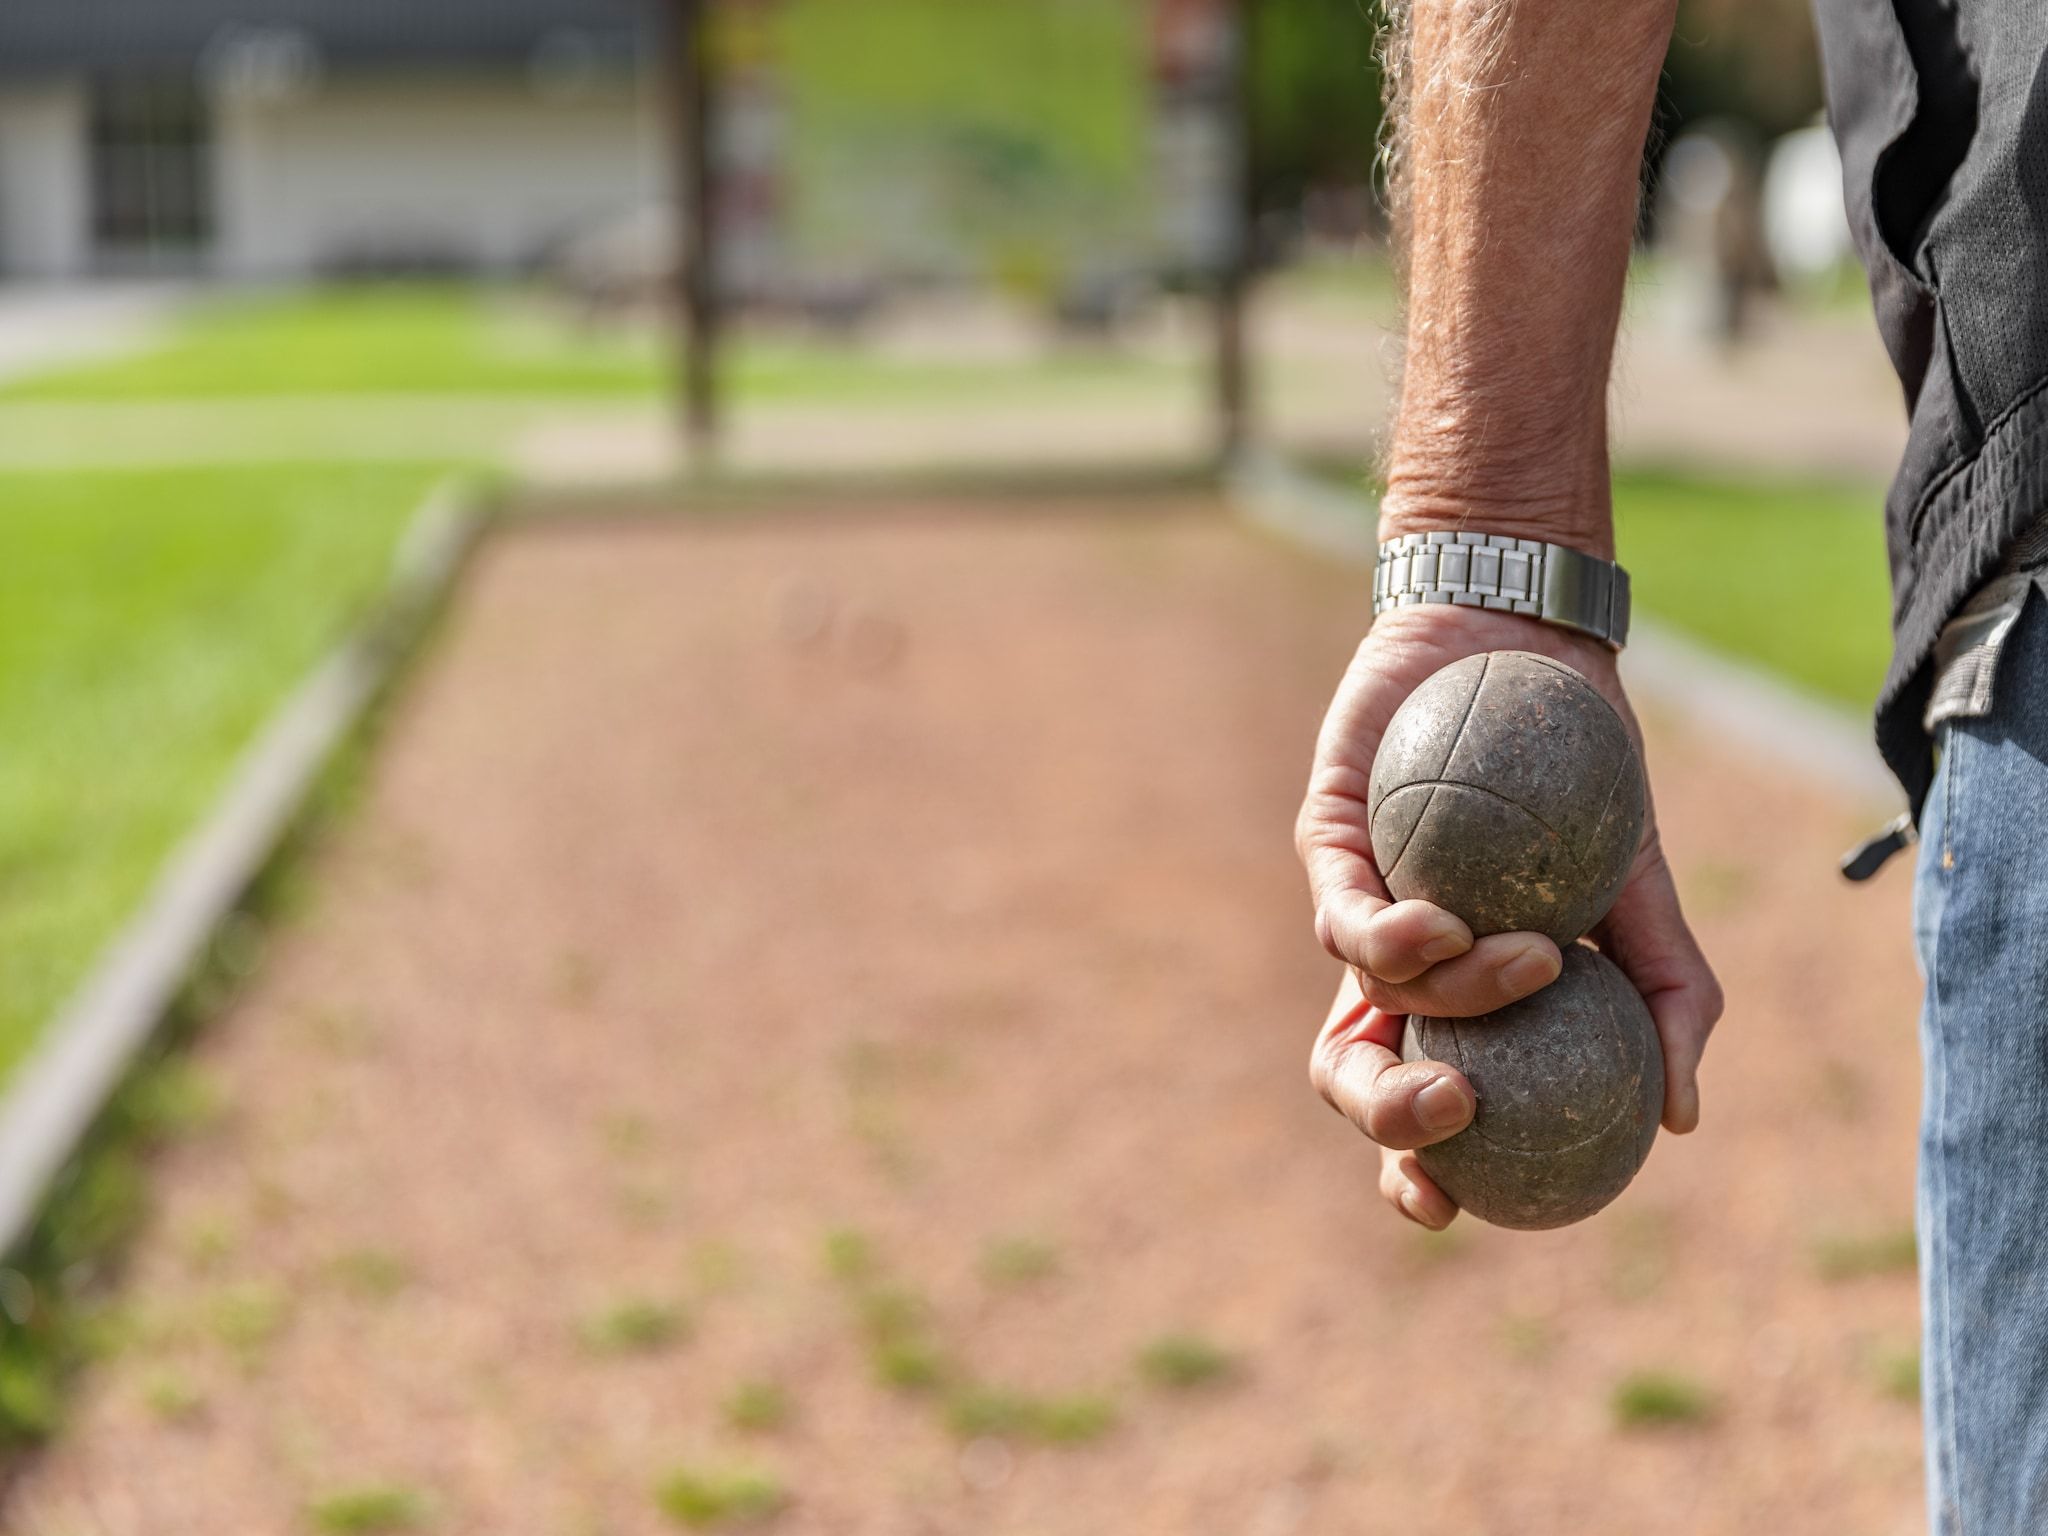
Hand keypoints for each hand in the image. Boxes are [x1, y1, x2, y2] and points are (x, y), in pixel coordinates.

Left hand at [1296, 601, 1722, 1228]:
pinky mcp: (1326, 838)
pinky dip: (1392, 933)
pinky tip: (1443, 925)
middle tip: (1459, 1113)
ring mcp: (1359, 901)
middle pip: (1352, 1075)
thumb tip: (1683, 1120)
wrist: (1537, 661)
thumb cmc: (1587, 783)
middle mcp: (1396, 967)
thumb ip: (1668, 996)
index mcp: (1458, 1005)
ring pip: (1359, 994)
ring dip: (1451, 996)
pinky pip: (1343, 908)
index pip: (1416, 1111)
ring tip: (1524, 960)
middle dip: (1389, 1120)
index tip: (1447, 1208)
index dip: (1409, 1175)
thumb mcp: (1643, 892)